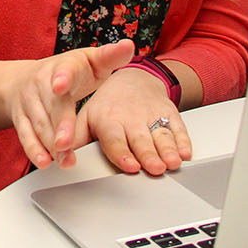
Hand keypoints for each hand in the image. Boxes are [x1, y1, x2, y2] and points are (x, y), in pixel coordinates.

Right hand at [0, 39, 133, 169]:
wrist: (22, 80)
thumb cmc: (67, 73)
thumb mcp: (89, 61)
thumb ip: (109, 57)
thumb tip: (129, 45)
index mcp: (64, 67)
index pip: (64, 71)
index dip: (62, 78)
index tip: (61, 85)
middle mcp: (42, 83)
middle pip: (52, 105)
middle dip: (59, 125)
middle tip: (66, 142)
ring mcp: (29, 102)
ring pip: (39, 124)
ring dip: (51, 143)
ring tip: (65, 160)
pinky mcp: (21, 119)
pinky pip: (25, 135)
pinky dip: (34, 149)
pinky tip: (44, 161)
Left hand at [73, 66, 191, 174]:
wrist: (133, 79)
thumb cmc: (108, 106)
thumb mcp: (88, 118)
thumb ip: (77, 139)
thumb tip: (61, 158)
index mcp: (108, 119)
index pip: (114, 139)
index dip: (122, 152)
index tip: (129, 165)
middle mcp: (131, 118)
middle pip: (140, 140)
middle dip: (148, 154)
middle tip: (155, 168)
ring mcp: (152, 116)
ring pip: (161, 135)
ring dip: (168, 149)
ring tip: (172, 162)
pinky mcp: (169, 114)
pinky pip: (178, 127)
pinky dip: (184, 140)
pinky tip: (185, 152)